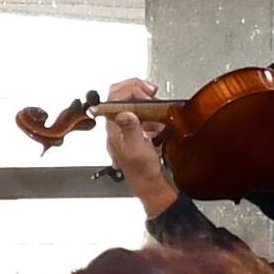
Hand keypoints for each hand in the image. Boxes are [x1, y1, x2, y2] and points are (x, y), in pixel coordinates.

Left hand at [98, 78, 177, 209]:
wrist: (149, 185)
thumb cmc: (141, 172)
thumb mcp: (137, 149)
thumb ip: (131, 129)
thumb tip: (125, 113)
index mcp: (114, 127)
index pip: (114, 97)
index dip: (129, 88)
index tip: (145, 91)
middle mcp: (118, 126)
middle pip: (121, 96)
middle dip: (137, 89)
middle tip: (151, 91)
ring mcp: (127, 128)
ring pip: (132, 103)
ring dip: (146, 100)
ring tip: (157, 105)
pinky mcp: (137, 132)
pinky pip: (142, 115)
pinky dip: (152, 113)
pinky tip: (159, 121)